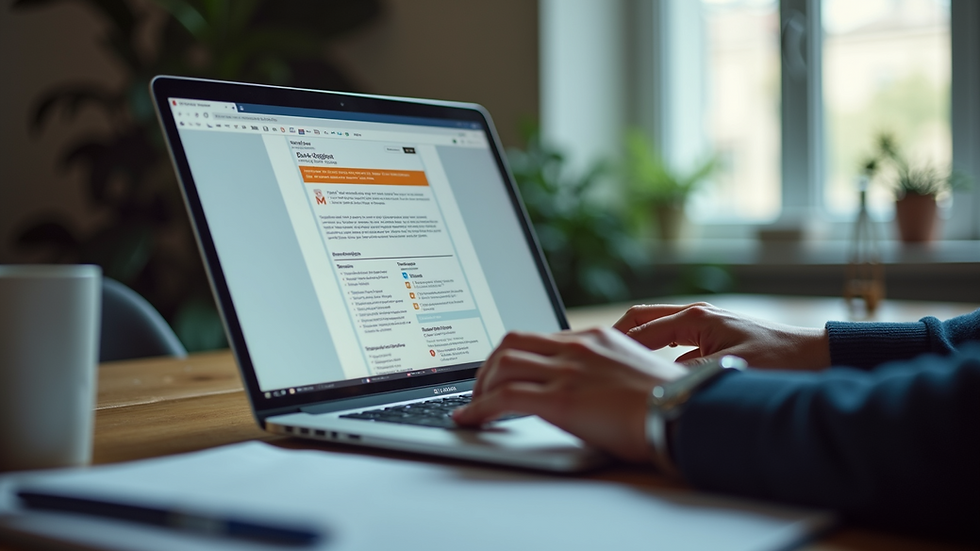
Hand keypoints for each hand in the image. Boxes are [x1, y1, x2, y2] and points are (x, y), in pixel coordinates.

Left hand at [453, 328, 687, 462]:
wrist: (683, 413)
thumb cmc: (670, 402)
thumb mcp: (634, 372)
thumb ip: (606, 372)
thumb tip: (590, 389)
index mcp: (595, 338)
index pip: (539, 336)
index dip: (512, 355)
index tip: (502, 372)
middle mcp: (577, 347)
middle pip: (512, 342)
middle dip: (488, 366)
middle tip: (481, 388)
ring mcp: (567, 371)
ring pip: (502, 364)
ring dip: (480, 387)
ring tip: (475, 407)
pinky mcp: (560, 399)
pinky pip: (504, 397)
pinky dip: (479, 409)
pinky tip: (471, 420)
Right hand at [613, 303, 830, 370]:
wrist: (819, 356)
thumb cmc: (781, 362)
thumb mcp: (727, 372)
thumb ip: (686, 376)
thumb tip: (654, 386)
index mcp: (696, 318)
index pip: (640, 328)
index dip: (614, 345)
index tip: (592, 358)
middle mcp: (697, 315)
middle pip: (642, 319)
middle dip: (615, 336)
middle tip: (593, 355)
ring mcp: (706, 324)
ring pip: (656, 330)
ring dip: (636, 345)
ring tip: (614, 365)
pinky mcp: (714, 337)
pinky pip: (674, 342)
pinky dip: (657, 354)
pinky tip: (652, 376)